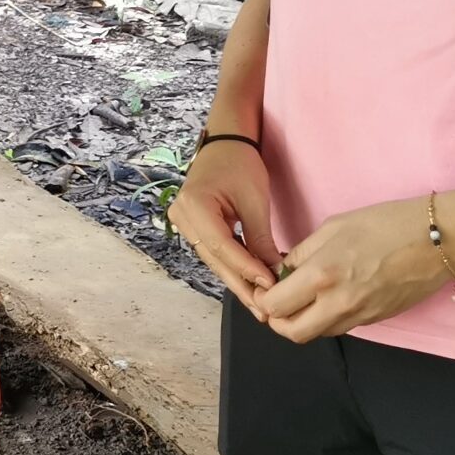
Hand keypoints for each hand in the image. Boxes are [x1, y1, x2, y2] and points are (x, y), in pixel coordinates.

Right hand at [168, 138, 282, 305]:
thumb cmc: (240, 163)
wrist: (225, 143)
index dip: (246, 269)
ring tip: (259, 303)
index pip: (223, 246)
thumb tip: (272, 272)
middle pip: (214, 259)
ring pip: (214, 260)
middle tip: (263, 311)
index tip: (270, 286)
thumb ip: (260, 238)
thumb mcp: (255, 200)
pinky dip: (233, 266)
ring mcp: (184, 223)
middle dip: (241, 285)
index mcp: (194, 206)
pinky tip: (249, 283)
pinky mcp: (192, 227)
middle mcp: (182, 217)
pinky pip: (214, 252)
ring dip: (237, 280)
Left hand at [253, 198, 448, 343]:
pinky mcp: (377, 319)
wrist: (439, 239)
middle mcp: (339, 303)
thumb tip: (282, 270)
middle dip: (277, 320)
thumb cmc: (386, 223)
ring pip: (317, 334)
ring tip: (303, 298)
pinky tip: (330, 297)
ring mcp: (361, 316)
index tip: (265, 286)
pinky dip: (327, 319)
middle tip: (278, 300)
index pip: (275, 306)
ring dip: (302, 322)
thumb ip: (302, 252)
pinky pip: (341, 328)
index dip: (262, 298)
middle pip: (292, 333)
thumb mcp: (334, 227)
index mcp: (322, 275)